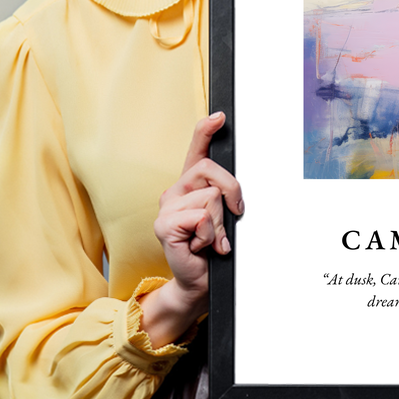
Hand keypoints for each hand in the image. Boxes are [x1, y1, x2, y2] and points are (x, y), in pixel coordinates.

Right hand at [139, 112, 243, 346]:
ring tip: (211, 239)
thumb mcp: (224, 217)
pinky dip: (210, 235)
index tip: (220, 116)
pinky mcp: (164, 225)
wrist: (199, 281)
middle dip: (232, 192)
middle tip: (232, 216)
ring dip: (220, 223)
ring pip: (211, 197)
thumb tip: (235, 189)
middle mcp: (175, 191)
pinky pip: (201, 217)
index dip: (206, 131)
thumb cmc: (212, 249)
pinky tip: (201, 246)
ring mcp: (166, 207)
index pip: (196, 151)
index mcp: (190, 186)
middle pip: (211, 170)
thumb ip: (225, 197)